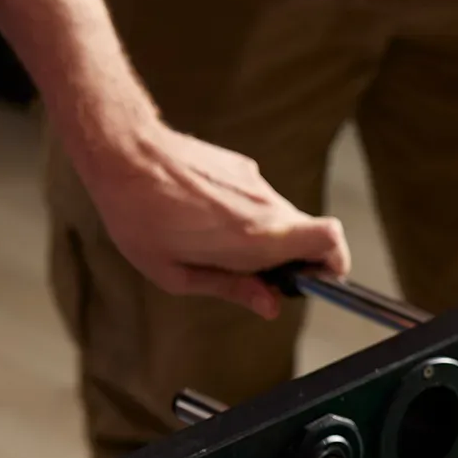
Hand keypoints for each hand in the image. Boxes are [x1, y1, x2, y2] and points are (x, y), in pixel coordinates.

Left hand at [79, 118, 350, 318]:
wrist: (123, 152)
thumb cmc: (141, 218)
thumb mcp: (179, 275)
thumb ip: (233, 290)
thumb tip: (270, 306)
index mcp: (257, 238)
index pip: (331, 241)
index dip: (333, 264)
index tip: (313, 280)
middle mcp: (266, 207)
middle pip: (307, 236)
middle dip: (291, 260)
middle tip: (251, 273)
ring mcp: (256, 182)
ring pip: (280, 219)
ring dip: (262, 238)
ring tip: (213, 242)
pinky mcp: (243, 167)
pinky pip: (257, 201)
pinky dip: (244, 215)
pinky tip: (203, 216)